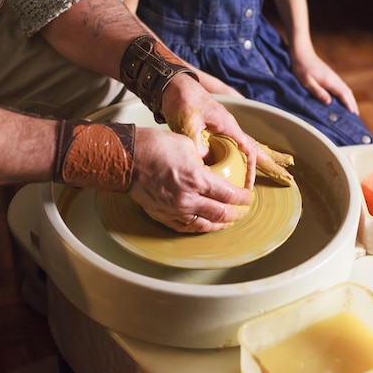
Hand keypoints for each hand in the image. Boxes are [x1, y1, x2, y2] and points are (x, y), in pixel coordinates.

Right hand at [128, 128, 251, 232]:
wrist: (125, 158)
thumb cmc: (153, 146)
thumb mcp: (187, 144)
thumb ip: (203, 158)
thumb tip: (212, 164)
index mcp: (196, 179)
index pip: (228, 195)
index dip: (242, 198)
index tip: (247, 197)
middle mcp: (187, 198)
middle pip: (220, 214)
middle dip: (236, 213)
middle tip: (242, 210)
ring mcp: (174, 210)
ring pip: (204, 225)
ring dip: (219, 224)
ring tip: (227, 221)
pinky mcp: (162, 214)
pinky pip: (185, 227)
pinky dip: (199, 227)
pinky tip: (205, 224)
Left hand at [160, 74, 293, 187]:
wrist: (174, 85)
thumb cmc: (183, 100)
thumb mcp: (189, 124)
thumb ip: (197, 144)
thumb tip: (206, 164)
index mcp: (228, 126)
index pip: (248, 151)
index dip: (251, 170)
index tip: (248, 185)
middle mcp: (230, 127)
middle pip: (255, 149)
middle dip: (271, 163)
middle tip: (287, 178)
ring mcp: (223, 128)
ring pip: (246, 148)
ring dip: (258, 162)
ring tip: (272, 173)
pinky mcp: (215, 130)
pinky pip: (234, 146)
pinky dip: (241, 157)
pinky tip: (241, 165)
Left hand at [290, 48, 359, 114]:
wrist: (302, 54)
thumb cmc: (302, 68)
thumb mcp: (307, 82)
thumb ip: (318, 92)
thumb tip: (329, 102)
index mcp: (330, 81)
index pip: (344, 95)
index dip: (349, 106)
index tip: (354, 116)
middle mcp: (335, 79)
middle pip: (348, 94)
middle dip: (353, 106)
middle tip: (356, 119)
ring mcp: (334, 78)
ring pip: (346, 91)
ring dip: (350, 101)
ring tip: (352, 113)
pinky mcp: (331, 78)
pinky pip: (342, 89)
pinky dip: (346, 97)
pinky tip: (344, 102)